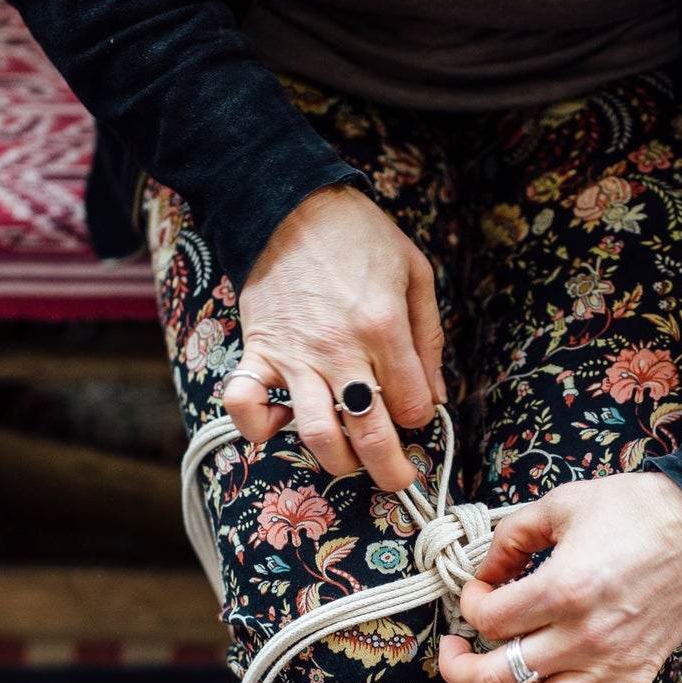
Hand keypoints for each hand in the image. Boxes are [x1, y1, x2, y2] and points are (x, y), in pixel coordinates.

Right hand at [223, 184, 447, 492]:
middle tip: (398, 479)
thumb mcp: (415, 272)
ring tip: (349, 460)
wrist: (290, 202)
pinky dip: (257, 427)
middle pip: (371, 436)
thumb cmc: (358, 235)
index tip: (414, 408)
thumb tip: (435, 396)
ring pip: (318, 434)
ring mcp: (296, 356)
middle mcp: (342, 351)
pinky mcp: (258, 351)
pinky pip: (246, 403)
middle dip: (391, 471)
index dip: (420, 417)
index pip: (413, 407)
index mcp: (385, 329)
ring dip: (337, 462)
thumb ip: (429, 338)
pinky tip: (277, 426)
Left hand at [438, 472, 681, 682]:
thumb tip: (487, 569)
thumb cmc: (638, 510)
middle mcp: (582, 636)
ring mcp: (611, 663)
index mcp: (561, 589)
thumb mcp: (562, 504)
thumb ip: (512, 535)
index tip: (480, 590)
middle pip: (497, 678)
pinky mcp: (640, 675)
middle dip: (459, 670)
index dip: (470, 604)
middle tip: (455, 653)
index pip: (490, 619)